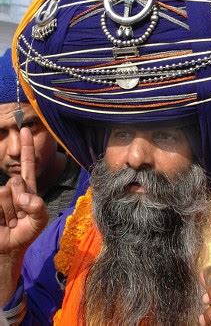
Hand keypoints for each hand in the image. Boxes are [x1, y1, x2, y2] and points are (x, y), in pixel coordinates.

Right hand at [0, 127, 47, 255]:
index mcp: (27, 188)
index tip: (25, 130)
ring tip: (9, 221)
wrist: (8, 249)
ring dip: (8, 212)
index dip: (27, 148)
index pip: (27, 165)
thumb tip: (26, 198)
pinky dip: (0, 215)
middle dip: (18, 202)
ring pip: (3, 194)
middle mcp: (12, 188)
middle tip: (18, 217)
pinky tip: (1, 222)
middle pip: (15, 182)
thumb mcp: (39, 222)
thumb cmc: (25, 233)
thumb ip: (38, 209)